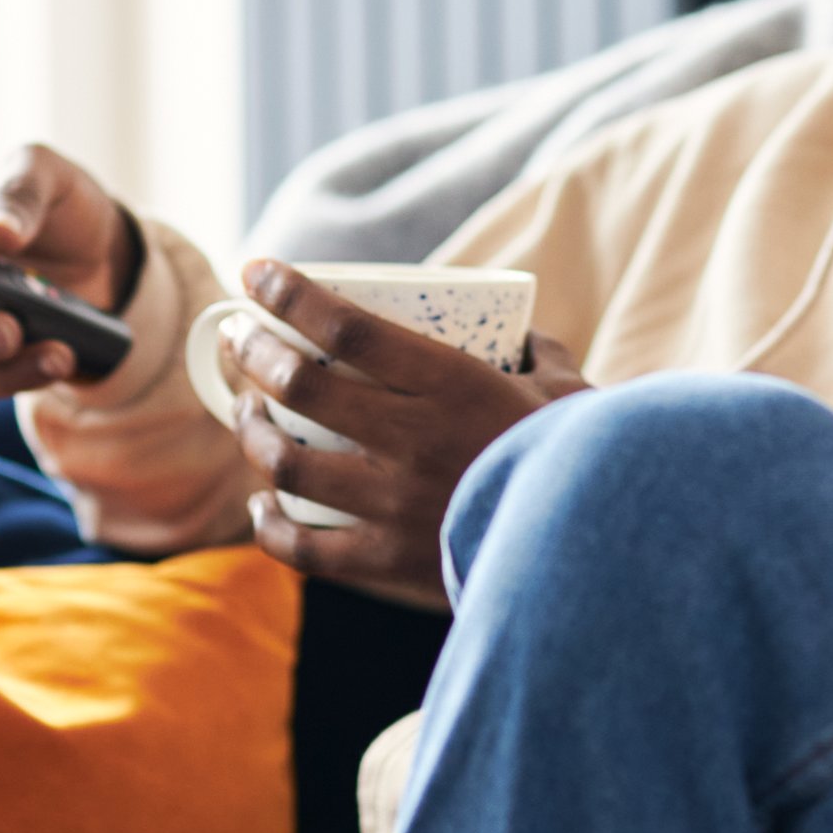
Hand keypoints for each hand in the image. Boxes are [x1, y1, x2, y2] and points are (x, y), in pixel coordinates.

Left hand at [218, 261, 590, 610]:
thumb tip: (516, 333)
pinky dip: (270, 525)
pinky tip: (262, 504)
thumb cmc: (584, 461)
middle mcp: (413, 439)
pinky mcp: (389, 562)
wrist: (595, 554)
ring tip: (246, 414)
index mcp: (453, 384)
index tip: (255, 270)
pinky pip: (304, 548)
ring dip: (251, 431)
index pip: (346, 326)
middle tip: (238, 335)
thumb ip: (535, 353)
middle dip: (252, 352)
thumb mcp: (567, 390)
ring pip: (287, 463)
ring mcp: (395, 504)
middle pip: (299, 386)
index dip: (289, 293)